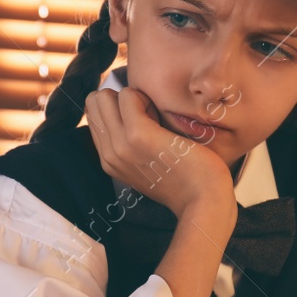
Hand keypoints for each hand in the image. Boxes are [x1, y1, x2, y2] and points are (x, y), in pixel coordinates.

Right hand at [85, 87, 233, 219]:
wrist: (203, 201)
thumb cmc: (186, 180)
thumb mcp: (149, 166)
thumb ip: (132, 146)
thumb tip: (128, 114)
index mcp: (109, 161)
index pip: (94, 116)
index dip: (118, 109)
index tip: (143, 122)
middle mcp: (109, 154)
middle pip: (94, 102)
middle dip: (121, 100)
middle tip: (150, 117)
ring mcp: (121, 145)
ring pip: (105, 96)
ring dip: (134, 98)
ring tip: (156, 120)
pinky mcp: (138, 135)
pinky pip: (127, 95)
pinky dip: (146, 98)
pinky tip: (163, 120)